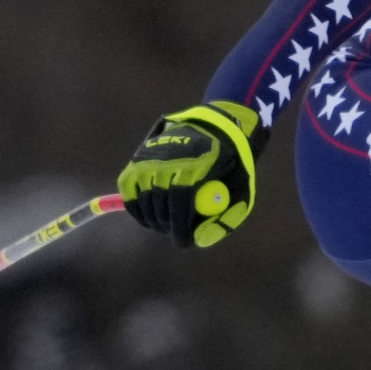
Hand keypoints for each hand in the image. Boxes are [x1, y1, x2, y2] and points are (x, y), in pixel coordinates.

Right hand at [118, 100, 263, 247]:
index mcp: (195, 162)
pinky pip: (128, 191)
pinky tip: (150, 217)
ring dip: (153, 220)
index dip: (180, 227)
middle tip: (176, 235)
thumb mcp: (241, 188)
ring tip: (167, 225)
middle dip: (168, 227)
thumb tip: (201, 241)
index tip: (184, 243)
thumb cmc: (230, 163)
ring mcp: (150, 156)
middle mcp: (167, 158)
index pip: (180, 201)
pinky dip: (137, 208)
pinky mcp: (138, 157)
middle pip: (159, 203)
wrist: (215, 126)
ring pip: (143, 200)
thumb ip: (226, 216)